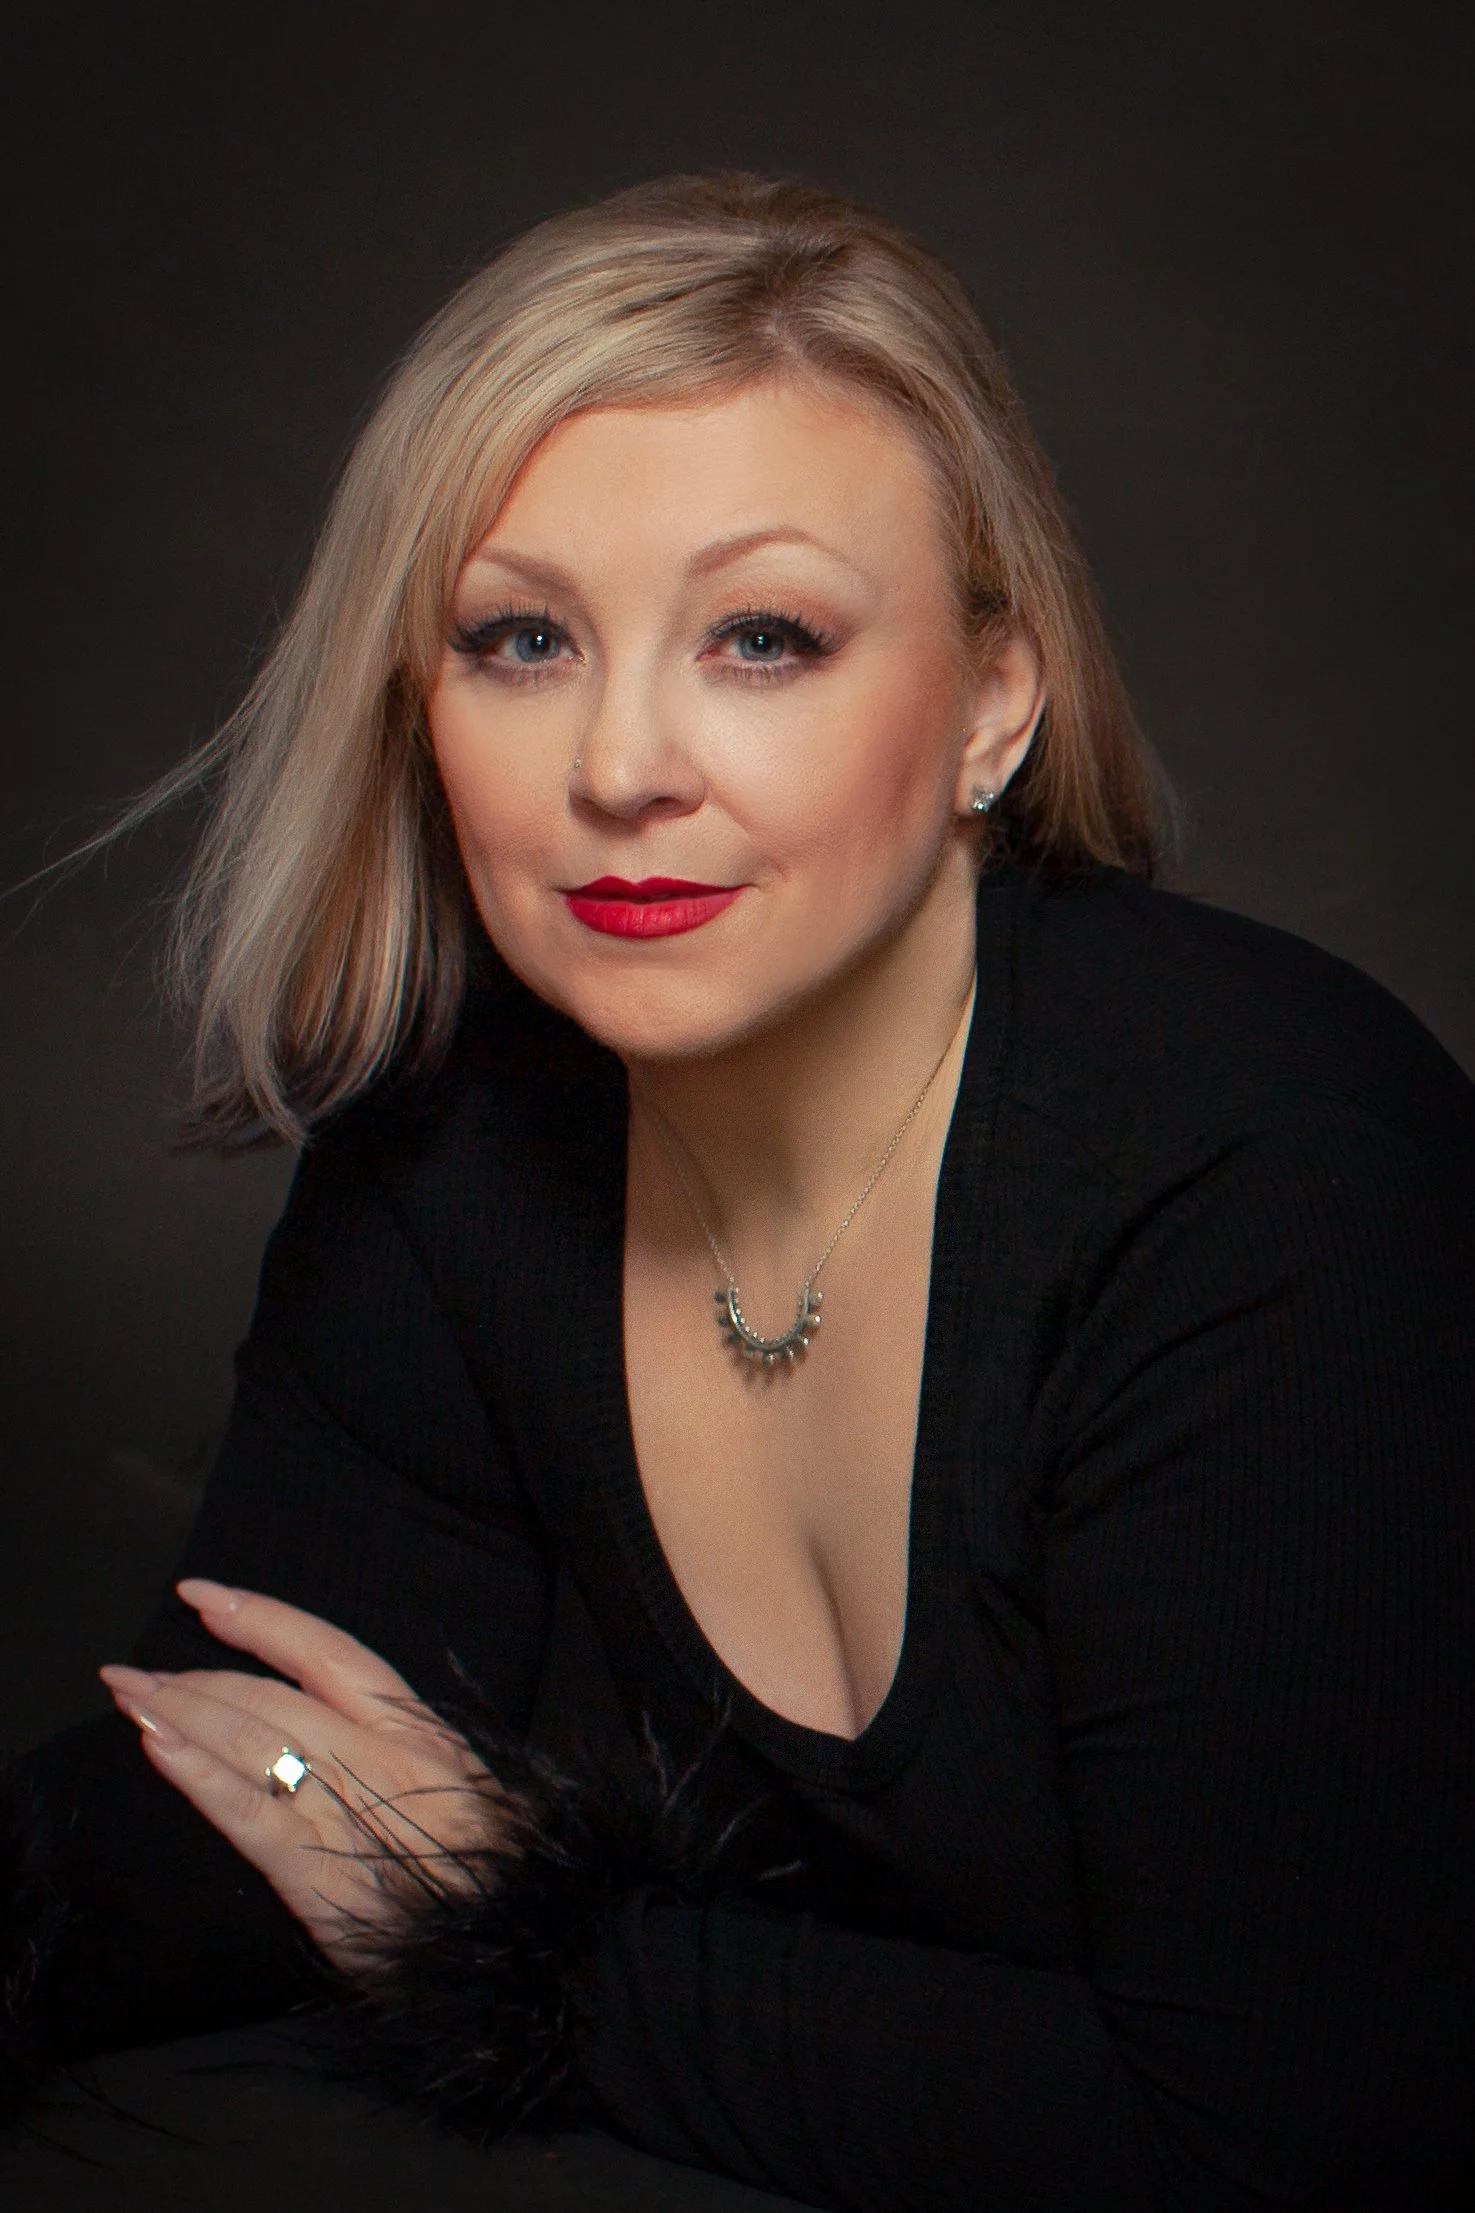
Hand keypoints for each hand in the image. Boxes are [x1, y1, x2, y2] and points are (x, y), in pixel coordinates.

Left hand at [101, 1581, 498, 1968]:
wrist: (517, 1948)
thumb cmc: (491, 1875)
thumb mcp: (467, 1788)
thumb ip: (404, 1750)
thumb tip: (339, 1721)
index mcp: (415, 1728)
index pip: (326, 1650)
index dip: (260, 1617)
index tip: (204, 1596)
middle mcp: (379, 1753)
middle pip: (270, 1694)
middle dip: (194, 1676)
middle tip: (132, 1672)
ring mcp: (348, 1808)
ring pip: (248, 1740)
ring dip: (178, 1712)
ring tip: (129, 1698)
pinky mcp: (318, 1872)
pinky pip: (245, 1810)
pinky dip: (195, 1772)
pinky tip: (157, 1748)